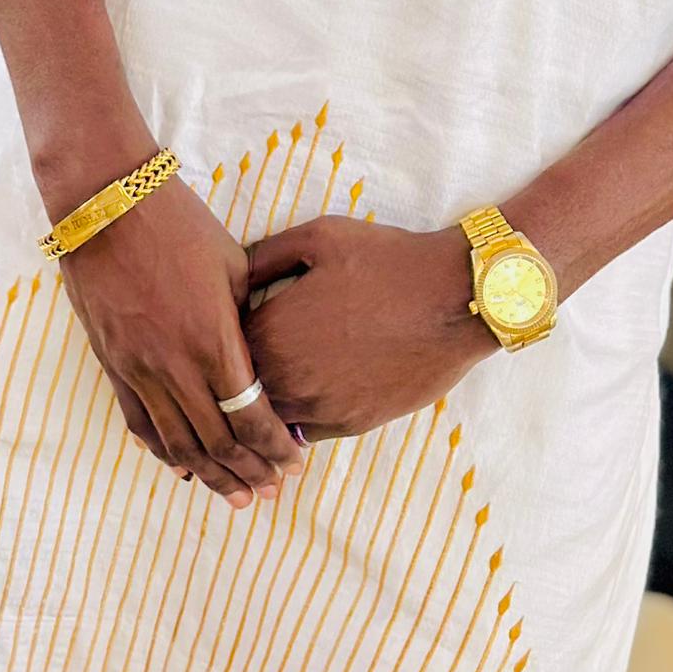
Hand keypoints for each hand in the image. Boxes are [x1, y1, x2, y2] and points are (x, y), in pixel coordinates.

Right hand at [58, 174, 306, 509]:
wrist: (108, 205)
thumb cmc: (181, 224)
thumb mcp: (233, 266)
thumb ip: (248, 320)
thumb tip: (265, 356)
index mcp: (213, 340)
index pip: (250, 416)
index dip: (274, 447)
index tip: (295, 463)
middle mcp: (175, 365)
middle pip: (216, 442)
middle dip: (249, 472)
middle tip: (272, 491)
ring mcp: (138, 369)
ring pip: (176, 445)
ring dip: (209, 476)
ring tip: (235, 496)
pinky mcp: (112, 365)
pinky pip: (139, 423)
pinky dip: (163, 453)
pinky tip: (183, 468)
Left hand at [244, 218, 496, 440]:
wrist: (454, 297)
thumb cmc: (387, 260)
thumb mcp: (320, 237)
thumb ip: (266, 255)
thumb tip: (231, 272)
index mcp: (272, 331)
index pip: (219, 351)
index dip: (217, 340)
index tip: (222, 330)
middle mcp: (288, 379)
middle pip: (236, 395)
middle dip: (235, 379)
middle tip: (236, 365)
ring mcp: (320, 407)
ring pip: (269, 422)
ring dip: (266, 404)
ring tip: (272, 382)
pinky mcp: (351, 425)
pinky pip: (305, 434)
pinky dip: (298, 419)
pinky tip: (305, 395)